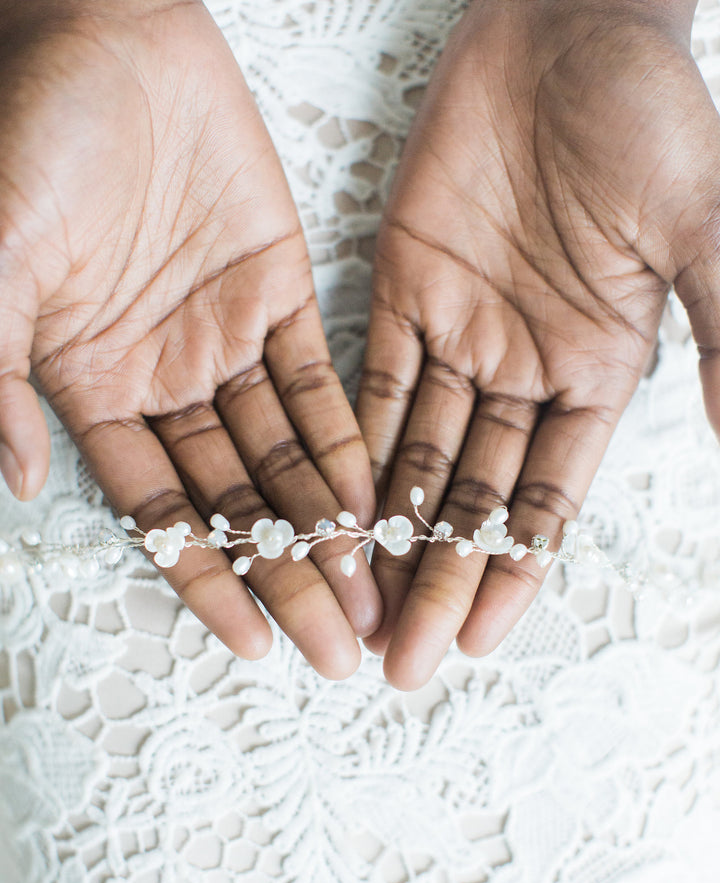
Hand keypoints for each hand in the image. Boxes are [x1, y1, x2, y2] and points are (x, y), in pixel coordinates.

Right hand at [0, 0, 380, 677]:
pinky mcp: (278, 291)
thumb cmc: (28, 141)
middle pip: (238, 503)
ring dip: (330, 525)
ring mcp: (225, 341)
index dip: (209, 580)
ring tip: (377, 593)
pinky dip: (347, 441)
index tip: (257, 644)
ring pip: (287, 457)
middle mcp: (166, 382)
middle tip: (341, 648)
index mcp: (94, 391)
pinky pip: (319, 383)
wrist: (101, 38)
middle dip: (289, 575)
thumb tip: (19, 483)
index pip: (162, 514)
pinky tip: (381, 499)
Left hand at [357, 0, 716, 688]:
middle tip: (400, 662)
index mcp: (598, 373)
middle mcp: (524, 372)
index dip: (513, 570)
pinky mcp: (402, 293)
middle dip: (436, 579)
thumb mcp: (700, 226)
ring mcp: (460, 337)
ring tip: (352, 606)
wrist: (564, 27)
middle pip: (474, 500)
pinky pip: (371, 388)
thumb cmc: (647, 115)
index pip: (549, 497)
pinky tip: (325, 508)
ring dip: (384, 534)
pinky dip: (349, 448)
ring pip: (416, 459)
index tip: (475, 640)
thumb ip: (719, 328)